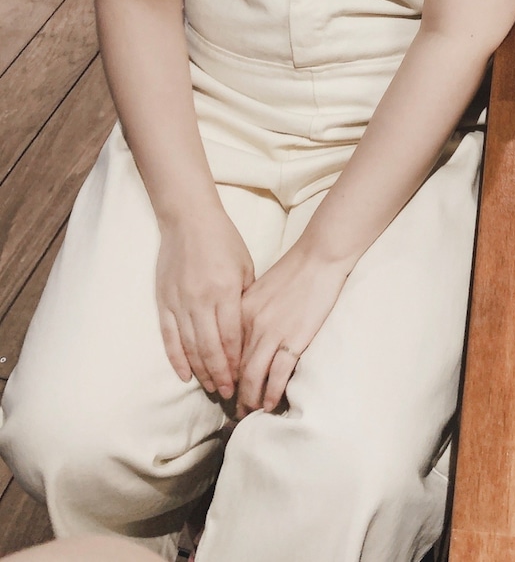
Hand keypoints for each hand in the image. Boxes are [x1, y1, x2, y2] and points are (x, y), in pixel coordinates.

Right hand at [156, 208, 254, 400]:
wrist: (188, 220)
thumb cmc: (224, 241)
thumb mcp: (245, 266)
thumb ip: (246, 299)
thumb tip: (250, 331)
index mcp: (224, 291)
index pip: (232, 336)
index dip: (238, 361)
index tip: (245, 379)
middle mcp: (200, 300)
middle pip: (211, 348)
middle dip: (222, 375)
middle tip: (230, 394)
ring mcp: (179, 302)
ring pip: (190, 347)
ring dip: (202, 371)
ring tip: (213, 388)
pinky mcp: (163, 302)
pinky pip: (169, 337)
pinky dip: (177, 358)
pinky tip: (185, 375)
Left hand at [237, 245, 350, 416]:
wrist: (319, 259)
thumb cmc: (295, 271)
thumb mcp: (262, 289)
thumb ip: (250, 312)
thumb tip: (247, 337)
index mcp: (241, 311)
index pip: (227, 351)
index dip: (225, 374)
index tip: (226, 388)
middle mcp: (251, 324)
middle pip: (237, 368)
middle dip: (235, 393)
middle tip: (236, 410)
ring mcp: (271, 333)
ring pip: (253, 376)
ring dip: (250, 399)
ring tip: (250, 412)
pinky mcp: (292, 339)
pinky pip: (277, 374)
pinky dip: (272, 393)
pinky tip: (270, 404)